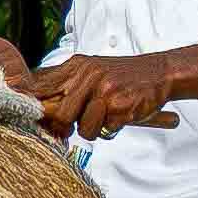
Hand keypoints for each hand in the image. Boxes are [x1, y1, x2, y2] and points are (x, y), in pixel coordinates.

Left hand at [28, 50, 180, 137]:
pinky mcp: (120, 107)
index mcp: (77, 66)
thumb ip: (66, 83)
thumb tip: (38, 103)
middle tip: (71, 128)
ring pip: (83, 128)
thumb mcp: (91, 70)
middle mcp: (88, 76)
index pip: (41, 87)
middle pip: (59, 114)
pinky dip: (112, 128)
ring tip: (104, 118)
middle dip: (65, 127)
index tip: (39, 117)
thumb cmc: (123, 76)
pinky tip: (120, 116)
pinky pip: (106, 130)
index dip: (36, 106)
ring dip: (93, 130)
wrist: (160, 72)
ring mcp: (104, 92)